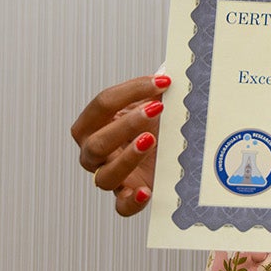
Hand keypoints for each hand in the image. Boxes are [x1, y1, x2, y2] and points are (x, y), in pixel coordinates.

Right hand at [71, 73, 169, 215]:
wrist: (174, 153)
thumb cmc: (159, 122)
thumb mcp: (157, 102)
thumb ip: (159, 86)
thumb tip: (174, 63)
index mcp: (97, 124)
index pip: (101, 105)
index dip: (130, 91)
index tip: (164, 82)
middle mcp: (97, 153)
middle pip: (96, 142)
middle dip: (125, 124)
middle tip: (157, 109)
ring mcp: (111, 177)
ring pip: (104, 176)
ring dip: (126, 158)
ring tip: (151, 140)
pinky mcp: (129, 197)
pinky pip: (121, 207)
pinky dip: (131, 202)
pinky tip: (146, 191)